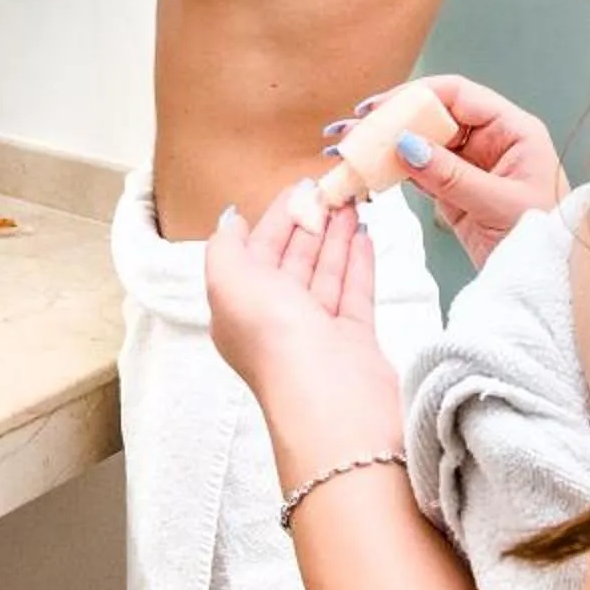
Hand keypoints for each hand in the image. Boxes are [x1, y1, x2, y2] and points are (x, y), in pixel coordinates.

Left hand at [207, 181, 404, 480]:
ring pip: (324, 273)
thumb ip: (225, 247)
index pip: (255, 253)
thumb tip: (230, 220)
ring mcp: (316, 333)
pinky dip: (358, 262)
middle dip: (309, 222)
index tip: (298, 186)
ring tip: (351, 201)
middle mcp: (275, 321)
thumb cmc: (276, 340)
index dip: (275, 218)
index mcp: (239, 309)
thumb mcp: (229, 283)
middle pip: (291, 260)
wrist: (331, 402)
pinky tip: (364, 234)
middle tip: (331, 188)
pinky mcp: (353, 341)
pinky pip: (354, 292)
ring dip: (336, 236)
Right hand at [328, 72, 566, 268]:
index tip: (379, 108)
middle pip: (433, 115)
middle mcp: (490, 141)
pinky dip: (392, 172)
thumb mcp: (500, 206)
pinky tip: (367, 171)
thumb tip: (405, 144)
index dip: (416, 96)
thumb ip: (452, 176)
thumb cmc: (546, 240)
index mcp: (512, 130)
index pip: (458, 96)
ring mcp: (471, 165)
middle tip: (351, 130)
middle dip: (390, 120)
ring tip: (347, 150)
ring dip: (384, 145)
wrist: (551, 283)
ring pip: (421, 144)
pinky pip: (419, 172)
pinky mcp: (456, 190)